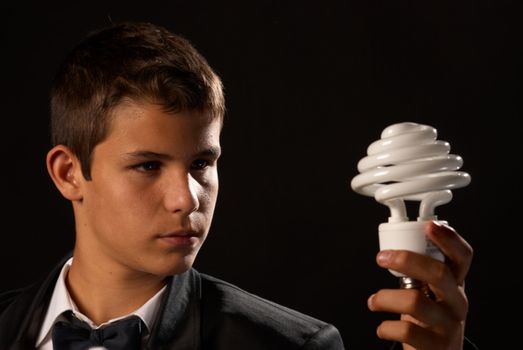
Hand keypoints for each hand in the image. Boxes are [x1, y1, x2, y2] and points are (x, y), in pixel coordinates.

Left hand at [367, 221, 472, 349]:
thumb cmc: (428, 318)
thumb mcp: (431, 293)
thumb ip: (420, 272)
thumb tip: (393, 246)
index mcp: (455, 283)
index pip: (462, 257)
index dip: (450, 239)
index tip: (430, 226)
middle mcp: (457, 302)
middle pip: (439, 273)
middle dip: (406, 260)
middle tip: (381, 257)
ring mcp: (448, 325)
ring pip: (415, 302)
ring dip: (385, 298)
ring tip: (373, 301)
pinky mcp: (435, 346)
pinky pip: (405, 331)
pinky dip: (386, 327)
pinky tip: (382, 327)